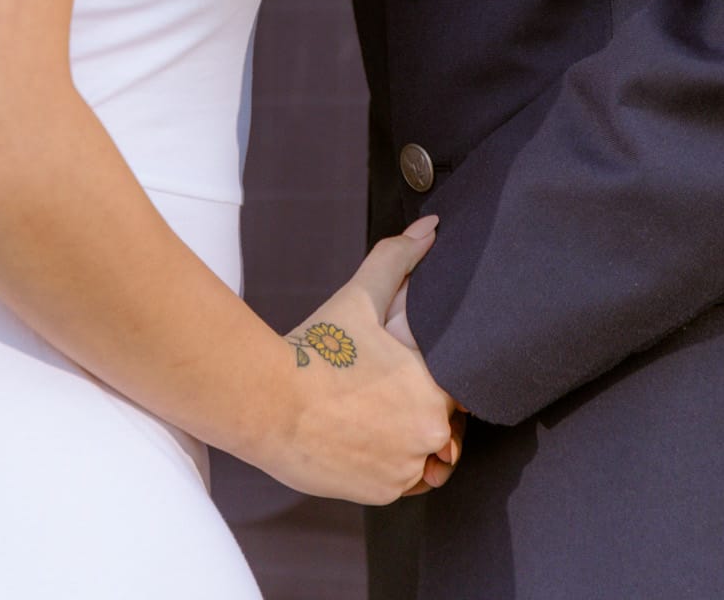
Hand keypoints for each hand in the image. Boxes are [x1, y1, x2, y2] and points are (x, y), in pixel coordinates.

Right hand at [260, 220, 460, 505]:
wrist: (266, 404)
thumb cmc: (314, 351)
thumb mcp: (359, 297)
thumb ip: (399, 260)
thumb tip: (431, 229)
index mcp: (434, 391)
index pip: (458, 385)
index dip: (432, 371)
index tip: (404, 363)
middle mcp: (428, 437)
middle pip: (442, 418)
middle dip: (418, 401)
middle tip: (379, 383)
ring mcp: (404, 470)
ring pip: (424, 452)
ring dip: (406, 435)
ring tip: (369, 408)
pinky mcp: (381, 493)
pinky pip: (400, 478)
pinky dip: (386, 460)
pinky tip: (359, 433)